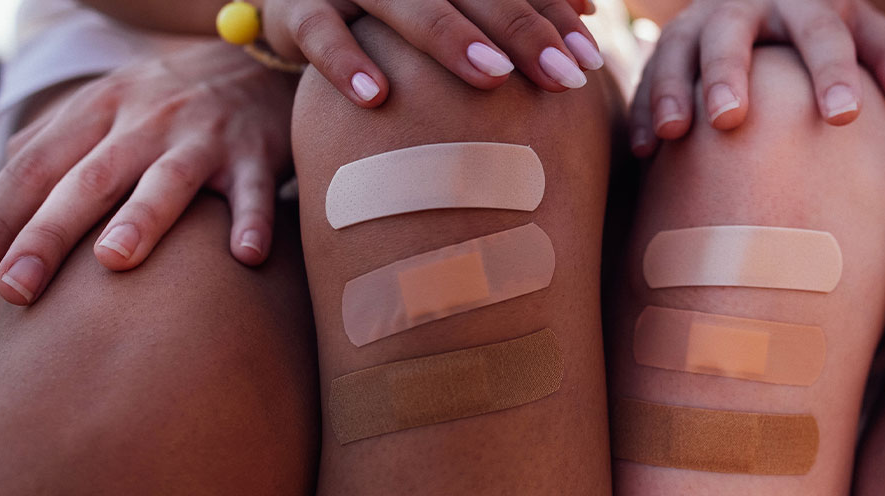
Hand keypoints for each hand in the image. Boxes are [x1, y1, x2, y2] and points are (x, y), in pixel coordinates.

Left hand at [0, 42, 296, 305]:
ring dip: (142, 218)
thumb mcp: (101, 107)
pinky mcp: (257, 154)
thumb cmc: (163, 102)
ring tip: (114, 259)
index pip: (36, 167)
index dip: (1, 215)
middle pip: (90, 180)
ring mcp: (203, 138)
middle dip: (49, 233)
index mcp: (96, 112)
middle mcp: (146, 122)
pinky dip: (253, 221)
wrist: (253, 64)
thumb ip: (51, 148)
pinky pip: (255, 190)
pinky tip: (246, 255)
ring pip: (168, 179)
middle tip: (17, 285)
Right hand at [256, 0, 600, 106]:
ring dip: (448, 37)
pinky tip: (376, 96)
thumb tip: (590, 6)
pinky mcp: (296, 9)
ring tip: (493, 76)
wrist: (294, 1)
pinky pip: (321, 31)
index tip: (589, 60)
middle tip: (562, 76)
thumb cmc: (394, 9)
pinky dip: (345, 60)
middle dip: (521, 29)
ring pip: (403, 3)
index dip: (554, 15)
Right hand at [628, 0, 884, 156]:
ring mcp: (701, 23)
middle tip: (730, 119)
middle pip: (733, 30)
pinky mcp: (667, 46)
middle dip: (727, 72)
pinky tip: (648, 150)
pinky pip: (647, 74)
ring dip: (672, 87)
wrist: (767, 5)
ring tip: (677, 132)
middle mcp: (747, 6)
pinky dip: (644, 110)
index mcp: (805, 3)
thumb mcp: (863, 36)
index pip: (821, 31)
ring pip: (679, 46)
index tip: (842, 117)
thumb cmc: (826, 37)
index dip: (832, 70)